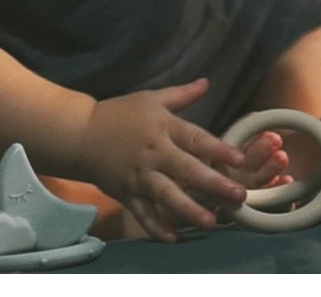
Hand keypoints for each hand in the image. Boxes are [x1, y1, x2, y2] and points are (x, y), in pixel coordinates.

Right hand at [77, 78, 247, 241]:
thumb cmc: (120, 114)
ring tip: (211, 222)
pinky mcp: (126, 194)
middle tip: (238, 197)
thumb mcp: (151, 99)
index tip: (240, 159)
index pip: (195, 138)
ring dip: (188, 209)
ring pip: (166, 195)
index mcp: (163, 127)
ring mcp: (139, 176)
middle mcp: (154, 153)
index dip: (218, 149)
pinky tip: (174, 238)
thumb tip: (207, 82)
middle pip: (187, 169)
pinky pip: (143, 213)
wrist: (80, 134)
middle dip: (213, 184)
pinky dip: (156, 227)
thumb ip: (182, 95)